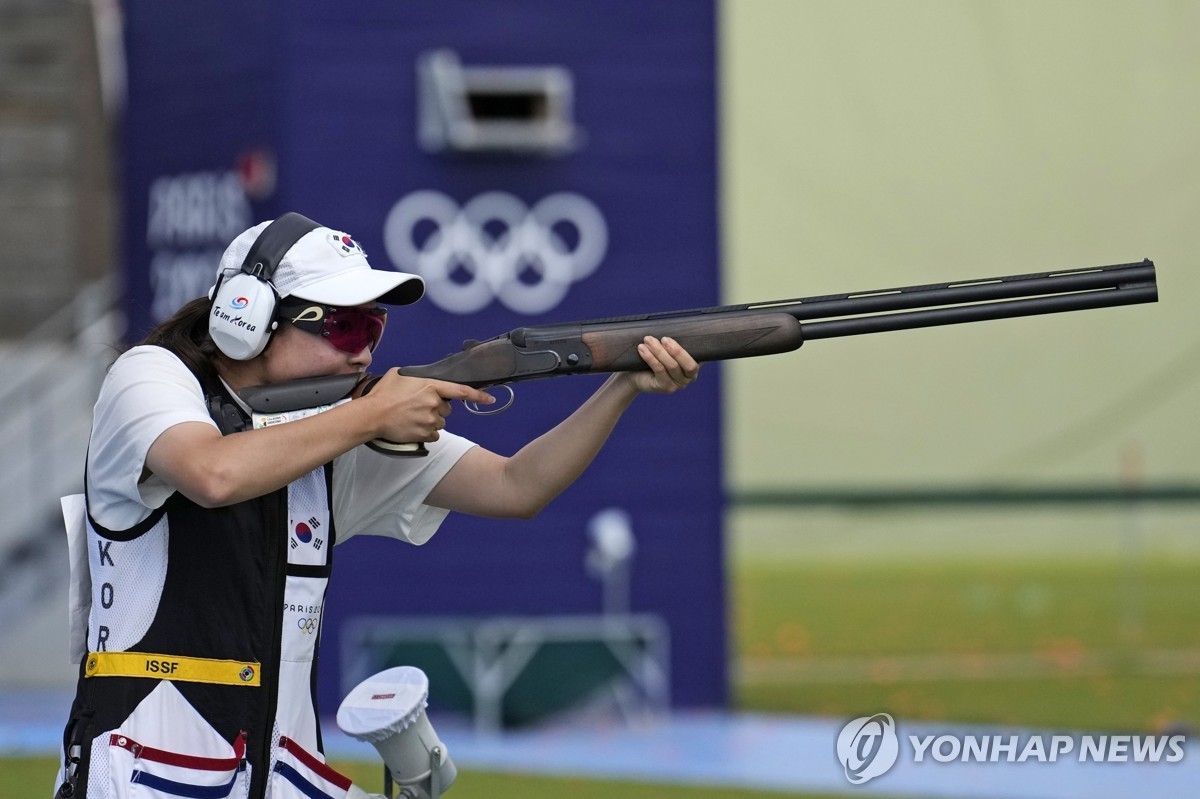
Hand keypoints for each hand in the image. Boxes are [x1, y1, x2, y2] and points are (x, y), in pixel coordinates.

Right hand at [359, 369, 494, 443]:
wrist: (372, 415)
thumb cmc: (383, 394)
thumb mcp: (399, 374)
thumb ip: (416, 376)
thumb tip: (420, 380)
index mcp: (431, 386)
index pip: (461, 391)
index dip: (478, 396)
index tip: (491, 399)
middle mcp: (434, 403)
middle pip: (447, 409)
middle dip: (437, 409)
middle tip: (418, 407)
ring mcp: (431, 420)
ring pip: (441, 422)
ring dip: (431, 421)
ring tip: (412, 417)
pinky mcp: (425, 433)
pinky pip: (434, 434)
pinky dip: (426, 432)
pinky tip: (413, 427)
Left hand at [627, 336, 699, 393]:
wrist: (637, 375)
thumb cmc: (655, 358)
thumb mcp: (666, 349)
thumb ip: (672, 342)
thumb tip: (675, 325)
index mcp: (694, 366)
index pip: (700, 357)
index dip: (691, 347)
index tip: (678, 336)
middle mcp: (689, 377)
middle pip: (688, 364)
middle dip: (676, 350)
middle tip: (663, 338)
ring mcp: (678, 385)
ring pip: (672, 366)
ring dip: (659, 351)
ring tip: (648, 340)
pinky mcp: (665, 387)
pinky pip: (659, 370)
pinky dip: (650, 357)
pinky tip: (642, 349)